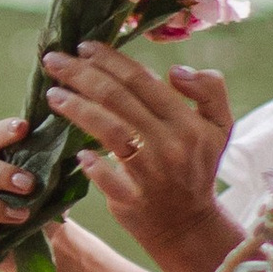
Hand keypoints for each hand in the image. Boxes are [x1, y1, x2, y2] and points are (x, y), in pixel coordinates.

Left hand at [39, 45, 236, 271]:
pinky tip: (75, 153)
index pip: (142, 80)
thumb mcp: (220, 127)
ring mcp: (150, 173)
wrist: (189, 225)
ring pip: (107, 129)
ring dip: (76, 107)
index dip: (110, 60)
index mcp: (188, 123)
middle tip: (54, 60)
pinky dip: (92, 164)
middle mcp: (170, 144)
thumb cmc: (196, 168)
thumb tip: (175, 70)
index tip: (84, 46)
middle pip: (117, 98)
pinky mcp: (132, 199)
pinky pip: (107, 177)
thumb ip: (210, 90)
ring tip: (52, 94)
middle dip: (81, 74)